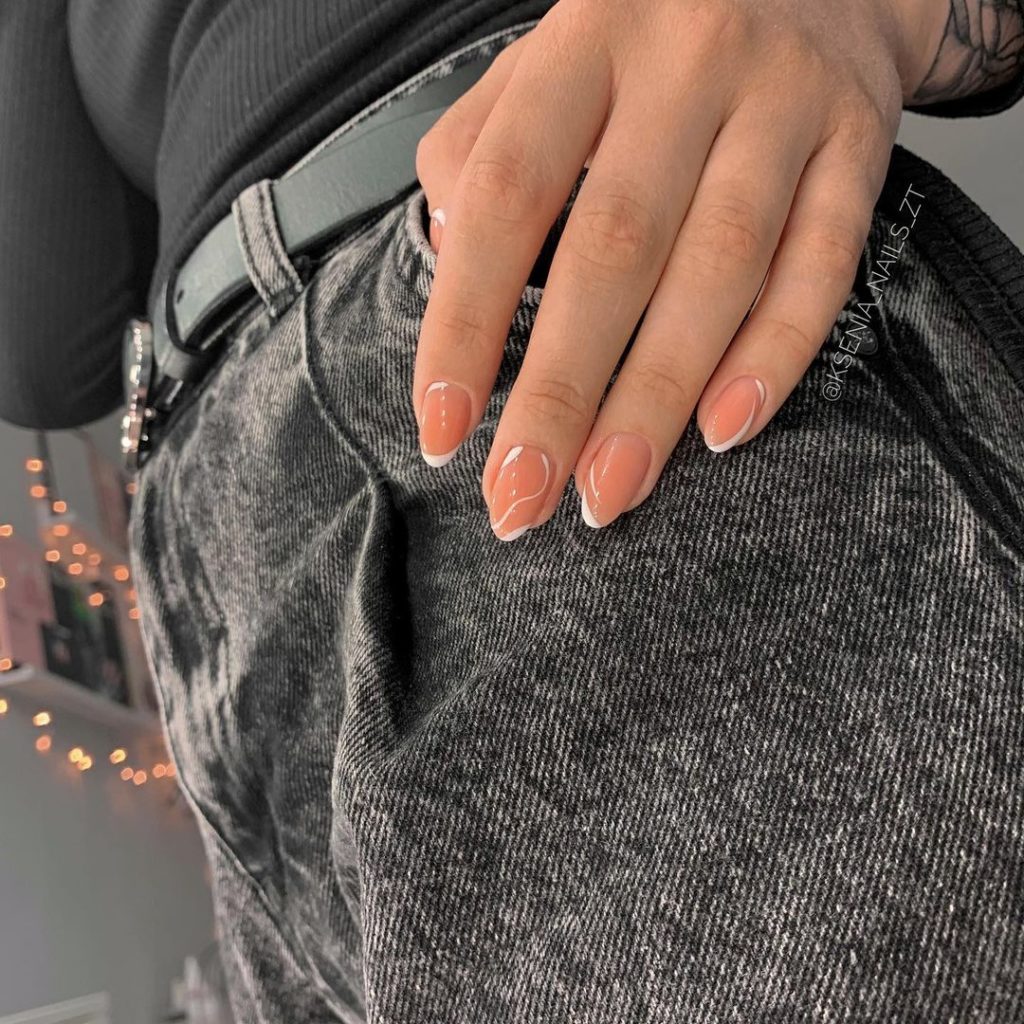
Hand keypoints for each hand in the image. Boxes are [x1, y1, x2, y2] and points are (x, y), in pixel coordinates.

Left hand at [411, 0, 942, 539]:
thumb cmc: (648, 43)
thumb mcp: (546, 66)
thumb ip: (480, 153)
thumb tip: (449, 269)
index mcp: (584, 41)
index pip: (506, 195)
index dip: (466, 321)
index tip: (443, 429)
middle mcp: (686, 63)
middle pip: (613, 250)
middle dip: (560, 394)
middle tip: (522, 498)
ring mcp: (783, 103)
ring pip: (720, 269)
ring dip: (657, 398)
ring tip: (609, 491)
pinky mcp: (858, 147)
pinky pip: (822, 264)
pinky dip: (775, 353)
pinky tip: (725, 430)